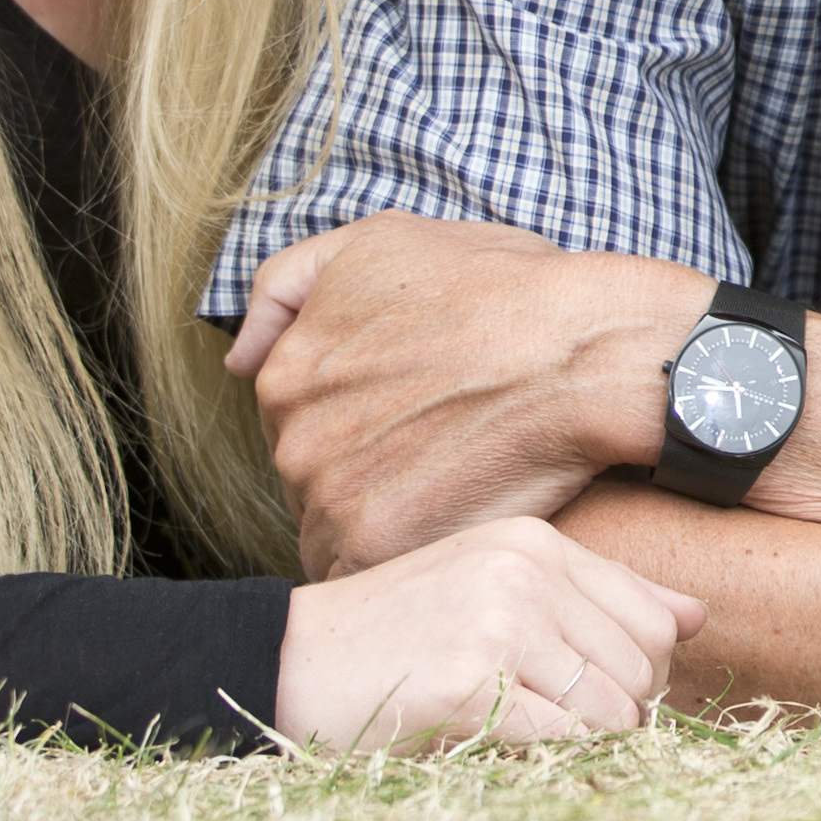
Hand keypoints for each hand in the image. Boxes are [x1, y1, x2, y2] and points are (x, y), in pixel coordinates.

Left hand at [230, 214, 704, 577]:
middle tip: (441, 447)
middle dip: (365, 470)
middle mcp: (292, 439)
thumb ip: (288, 284)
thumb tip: (235, 358)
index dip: (358, 415)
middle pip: (313, 479)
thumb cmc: (504, 291)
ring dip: (383, 518)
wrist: (585, 353)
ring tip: (453, 488)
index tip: (413, 408)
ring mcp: (330, 499)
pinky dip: (401, 559)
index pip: (296, 420)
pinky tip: (450, 525)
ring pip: (336, 530)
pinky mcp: (377, 549)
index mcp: (285, 374)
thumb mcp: (385, 243)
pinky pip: (364, 577)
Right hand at [271, 514, 708, 753]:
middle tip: (558, 732)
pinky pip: (567, 738)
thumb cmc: (393, 637)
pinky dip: (555, 761)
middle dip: (621, 716)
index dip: (641, 676)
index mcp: (536, 545)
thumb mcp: (494, 590)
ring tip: (530, 741)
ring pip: (615, 709)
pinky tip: (508, 752)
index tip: (595, 700)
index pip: (653, 619)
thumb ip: (595, 599)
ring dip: (588, 745)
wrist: (282, 663)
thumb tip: (697, 617)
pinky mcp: (471, 681)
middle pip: (643, 669)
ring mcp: (499, 624)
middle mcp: (526, 573)